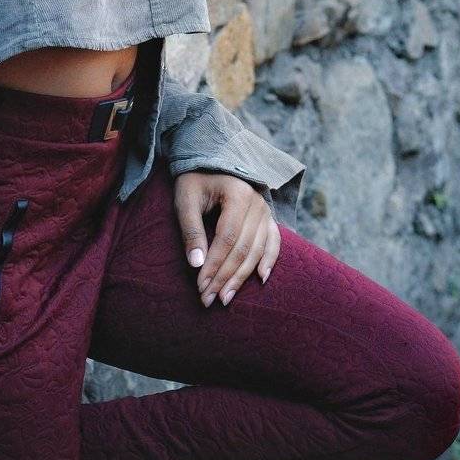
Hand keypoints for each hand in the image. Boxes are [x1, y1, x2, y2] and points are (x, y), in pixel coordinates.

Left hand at [172, 171, 280, 306]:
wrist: (211, 160)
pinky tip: (261, 279)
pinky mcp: (267, 217)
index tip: (200, 286)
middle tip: (208, 299)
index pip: (227, 239)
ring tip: (226, 297)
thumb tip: (196, 265)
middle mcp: (258, 203)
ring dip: (242, 277)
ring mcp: (266, 211)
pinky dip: (269, 261)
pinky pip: (273, 242)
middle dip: (225, 277)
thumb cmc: (195, 180)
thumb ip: (191, 230)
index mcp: (238, 194)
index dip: (214, 265)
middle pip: (243, 249)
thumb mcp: (186, 199)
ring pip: (257, 250)